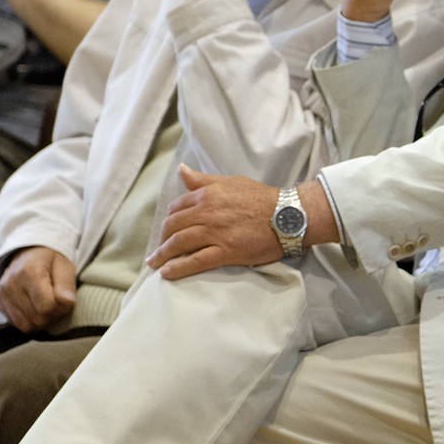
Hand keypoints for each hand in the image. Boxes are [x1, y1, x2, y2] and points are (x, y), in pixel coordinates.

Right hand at [0, 247, 77, 332]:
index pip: (47, 307)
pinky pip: (16, 323)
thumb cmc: (50, 260)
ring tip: (46, 306)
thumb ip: (67, 285)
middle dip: (52, 316)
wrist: (27, 252)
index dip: (61, 308)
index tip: (65, 300)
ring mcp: (1, 293)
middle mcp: (11, 284)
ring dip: (40, 320)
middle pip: (37, 319)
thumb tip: (66, 303)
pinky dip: (28, 320)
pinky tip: (34, 307)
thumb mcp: (65, 265)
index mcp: (30, 272)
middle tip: (57, 304)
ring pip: (26, 325)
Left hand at [146, 166, 283, 277]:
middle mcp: (207, 212)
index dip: (169, 220)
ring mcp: (215, 233)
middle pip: (173, 227)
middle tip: (159, 250)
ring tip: (155, 264)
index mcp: (207, 195)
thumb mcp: (232, 182)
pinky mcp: (226, 251)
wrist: (288, 215)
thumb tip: (182, 170)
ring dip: (162, 255)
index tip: (167, 230)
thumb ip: (205, 180)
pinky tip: (167, 273)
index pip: (177, 208)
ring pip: (179, 243)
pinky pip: (196, 261)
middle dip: (162, 239)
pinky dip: (178, 268)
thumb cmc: (263, 198)